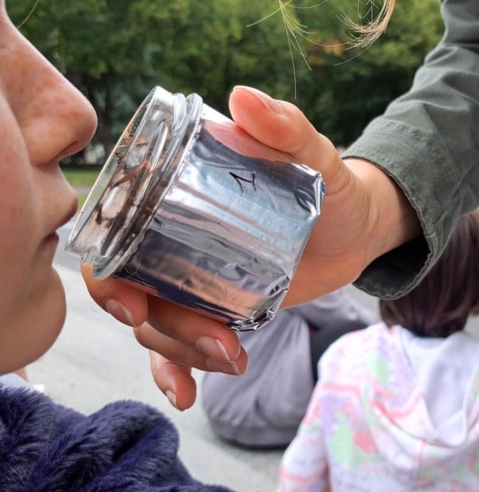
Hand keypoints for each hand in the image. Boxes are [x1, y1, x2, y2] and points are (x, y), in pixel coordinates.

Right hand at [82, 86, 419, 408]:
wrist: (357, 229)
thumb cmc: (332, 185)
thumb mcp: (314, 156)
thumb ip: (286, 127)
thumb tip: (243, 97)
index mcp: (177, 191)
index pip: (118, 229)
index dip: (109, 269)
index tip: (132, 301)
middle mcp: (172, 233)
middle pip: (132, 287)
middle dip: (159, 324)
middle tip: (213, 339)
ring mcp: (190, 273)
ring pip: (155, 322)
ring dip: (180, 350)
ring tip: (232, 357)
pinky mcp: (214, 305)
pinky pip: (180, 343)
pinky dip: (177, 370)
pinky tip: (187, 394)